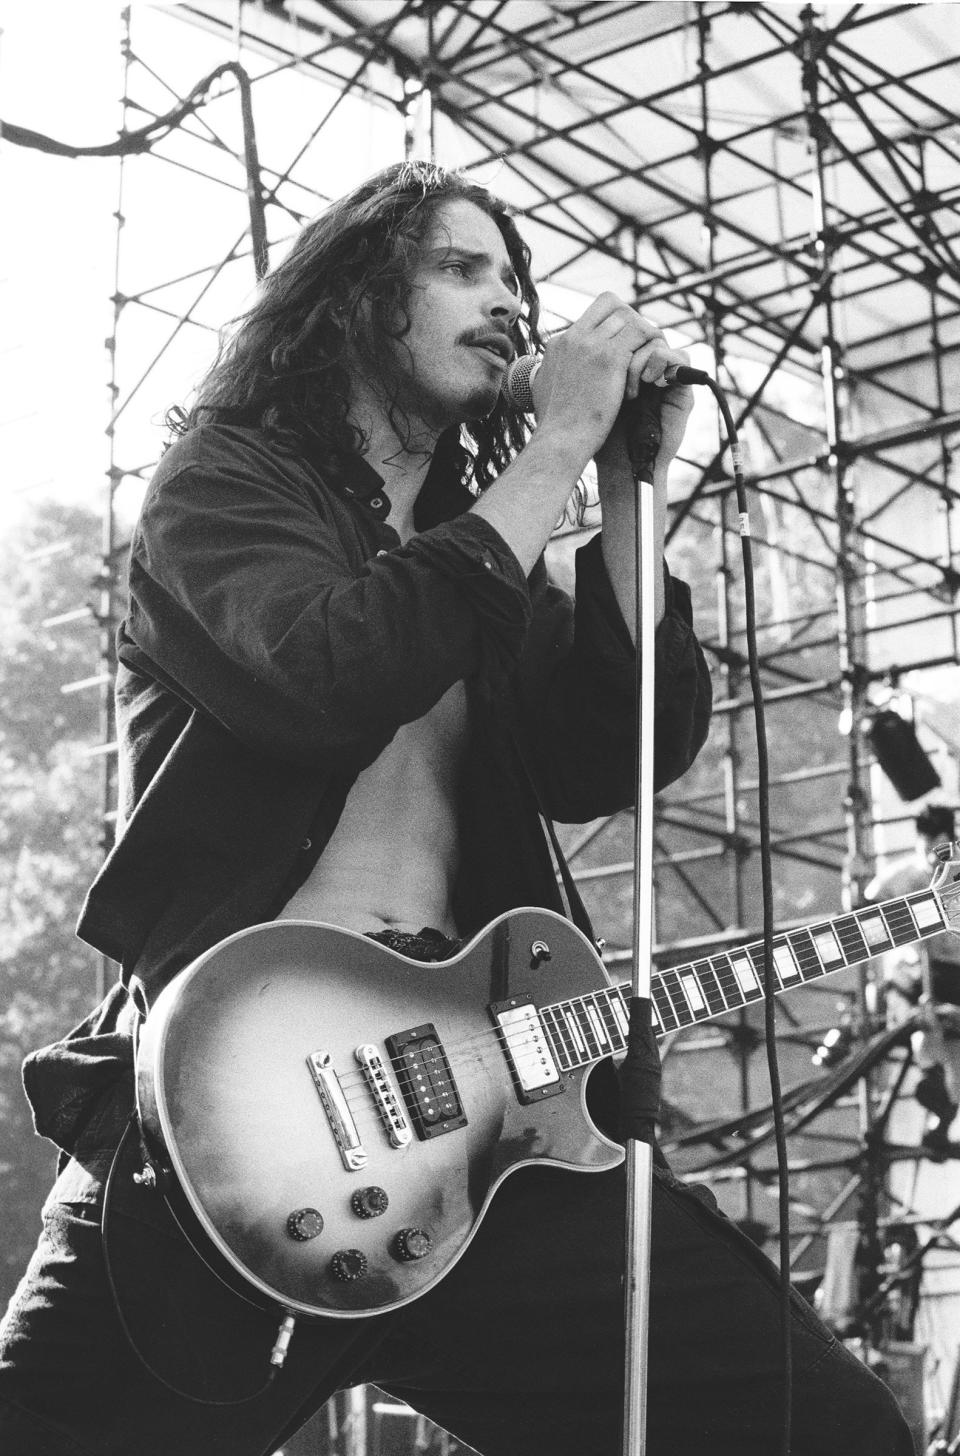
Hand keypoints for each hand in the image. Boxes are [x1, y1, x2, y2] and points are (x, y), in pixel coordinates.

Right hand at [531, 294, 692, 472]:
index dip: (614, 322)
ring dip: (644, 335)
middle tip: (641, 349)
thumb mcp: (544, 391)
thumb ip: (550, 374)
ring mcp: (590, 344)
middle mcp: (572, 336)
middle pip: (612, 304)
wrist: (560, 441)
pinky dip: (651, 347)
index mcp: (558, 343)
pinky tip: (651, 371)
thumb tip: (547, 371)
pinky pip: (641, 333)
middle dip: (632, 322)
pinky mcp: (609, 357)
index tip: (624, 345)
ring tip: (648, 361)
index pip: (593, 312)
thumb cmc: (555, 428)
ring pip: (630, 316)